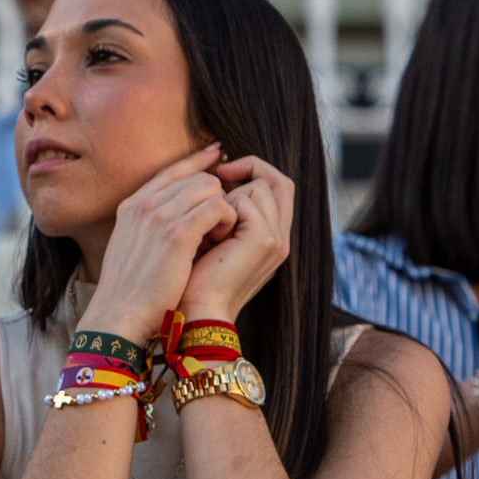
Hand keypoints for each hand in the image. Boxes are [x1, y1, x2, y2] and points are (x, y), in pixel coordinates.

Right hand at [76, 143, 233, 343]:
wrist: (118, 316)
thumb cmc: (128, 292)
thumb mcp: (130, 248)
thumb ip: (147, 227)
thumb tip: (172, 218)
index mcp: (131, 206)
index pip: (171, 170)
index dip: (197, 161)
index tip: (216, 155)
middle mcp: (143, 204)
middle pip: (195, 177)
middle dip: (216, 193)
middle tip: (223, 219)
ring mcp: (158, 215)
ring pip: (209, 188)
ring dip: (224, 207)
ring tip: (223, 233)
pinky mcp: (177, 233)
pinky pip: (217, 207)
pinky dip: (227, 219)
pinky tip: (224, 238)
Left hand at [179, 155, 293, 323]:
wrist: (196, 310)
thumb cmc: (196, 277)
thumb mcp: (214, 238)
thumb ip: (226, 213)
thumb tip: (217, 177)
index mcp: (274, 237)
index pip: (279, 187)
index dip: (254, 171)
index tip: (221, 173)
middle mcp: (282, 238)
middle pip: (279, 181)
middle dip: (249, 168)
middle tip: (218, 174)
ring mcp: (277, 239)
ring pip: (260, 186)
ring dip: (229, 196)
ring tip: (210, 225)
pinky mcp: (264, 239)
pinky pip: (246, 200)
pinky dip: (222, 208)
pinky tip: (209, 235)